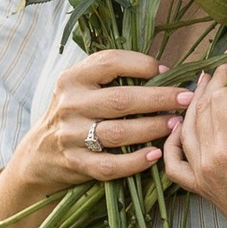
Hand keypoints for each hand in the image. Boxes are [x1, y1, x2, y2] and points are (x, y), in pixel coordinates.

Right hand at [15, 49, 190, 200]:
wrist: (40, 154)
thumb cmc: (75, 113)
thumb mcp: (82, 87)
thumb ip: (112, 76)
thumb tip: (164, 71)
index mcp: (73, 78)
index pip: (111, 62)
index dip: (142, 64)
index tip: (166, 71)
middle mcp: (70, 104)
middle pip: (121, 99)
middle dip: (159, 98)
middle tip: (186, 99)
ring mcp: (71, 135)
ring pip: (119, 132)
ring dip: (152, 128)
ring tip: (176, 125)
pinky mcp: (76, 163)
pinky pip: (110, 165)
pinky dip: (135, 161)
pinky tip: (155, 155)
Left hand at [160, 65, 226, 227]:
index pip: (222, 100)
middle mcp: (209, 159)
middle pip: (202, 109)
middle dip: (211, 85)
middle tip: (221, 68)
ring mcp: (200, 175)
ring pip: (185, 129)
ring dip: (192, 105)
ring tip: (201, 86)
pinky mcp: (200, 189)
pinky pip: (174, 163)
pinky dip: (172, 143)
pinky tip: (177, 127)